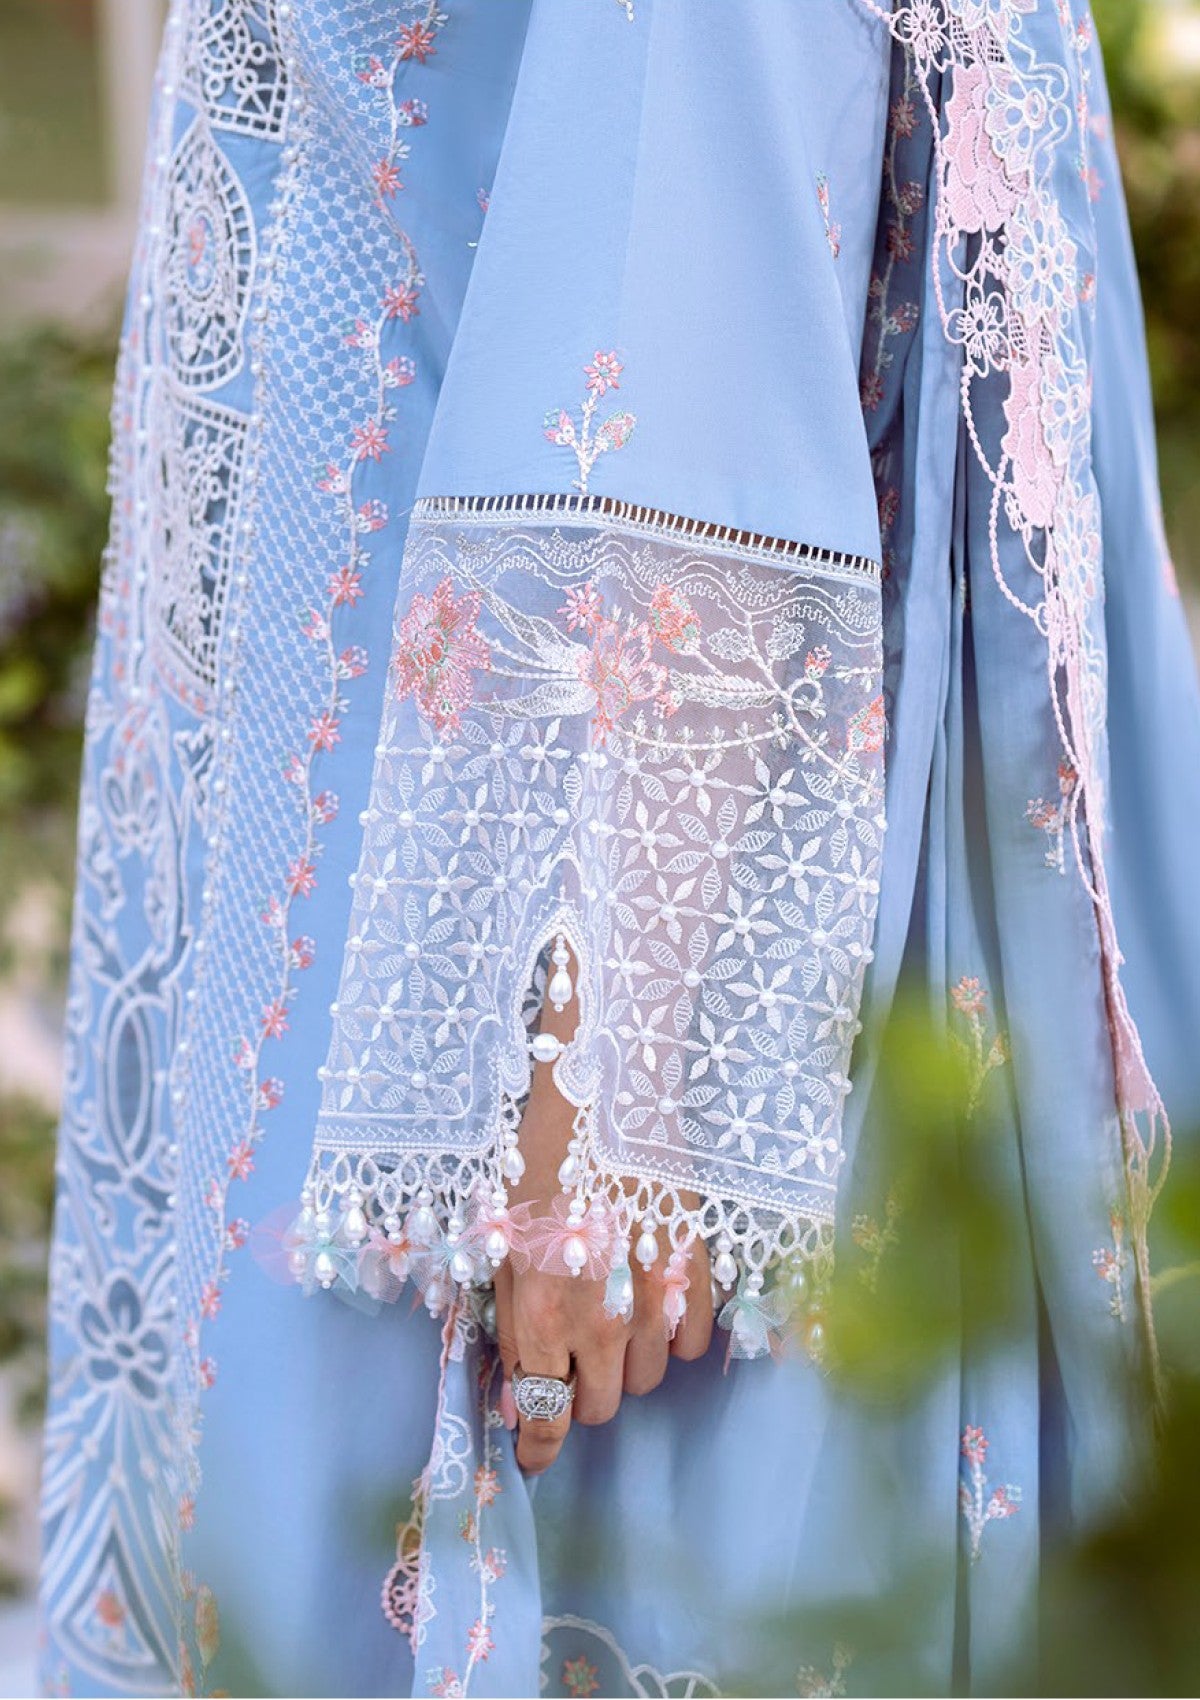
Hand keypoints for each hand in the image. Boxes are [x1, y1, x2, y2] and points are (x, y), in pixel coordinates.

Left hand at [493, 953, 712, 1473]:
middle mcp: (603, 1319)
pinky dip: (673, 1333)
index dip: (537, 1447)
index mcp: (543, 1313)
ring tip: (610, 1316)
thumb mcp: (500, 1241)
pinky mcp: (697, 1272)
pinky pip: (693, 1343)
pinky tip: (651, 1298)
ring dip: (626, 1362)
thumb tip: (516, 1383)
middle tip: (568, 1356)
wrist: (604, 1094)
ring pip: (650, 1379)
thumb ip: (511, 1320)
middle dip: (579, 1391)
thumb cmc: (539, 1159)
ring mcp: (656, 1298)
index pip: (544, 1418)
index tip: (533, 1454)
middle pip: (602, 1407)